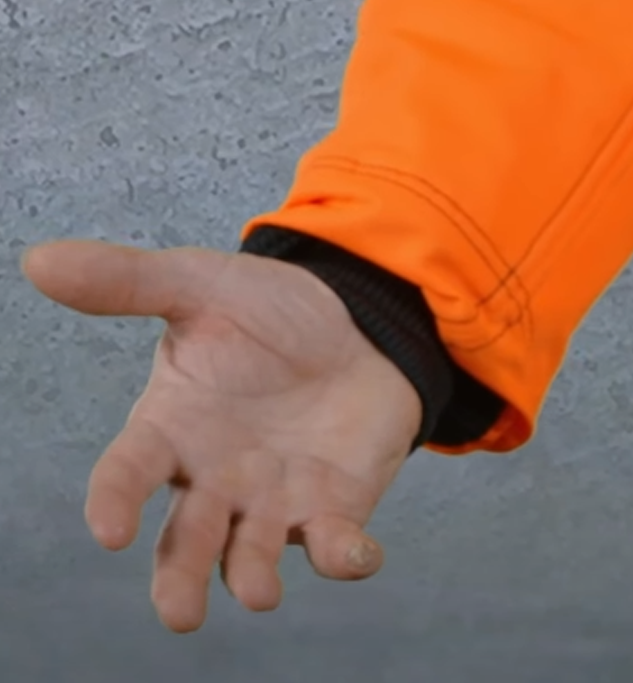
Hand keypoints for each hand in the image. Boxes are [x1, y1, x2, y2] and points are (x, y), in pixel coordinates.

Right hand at [21, 239, 421, 631]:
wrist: (356, 320)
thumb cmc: (269, 311)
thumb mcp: (201, 285)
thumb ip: (128, 280)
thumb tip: (40, 258)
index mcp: (174, 427)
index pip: (130, 470)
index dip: (114, 499)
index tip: (107, 527)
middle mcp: (216, 475)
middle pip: (186, 538)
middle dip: (180, 574)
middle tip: (181, 611)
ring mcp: (274, 497)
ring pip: (251, 553)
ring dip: (252, 576)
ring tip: (258, 593)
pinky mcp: (332, 504)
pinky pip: (334, 543)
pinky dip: (343, 556)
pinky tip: (356, 555)